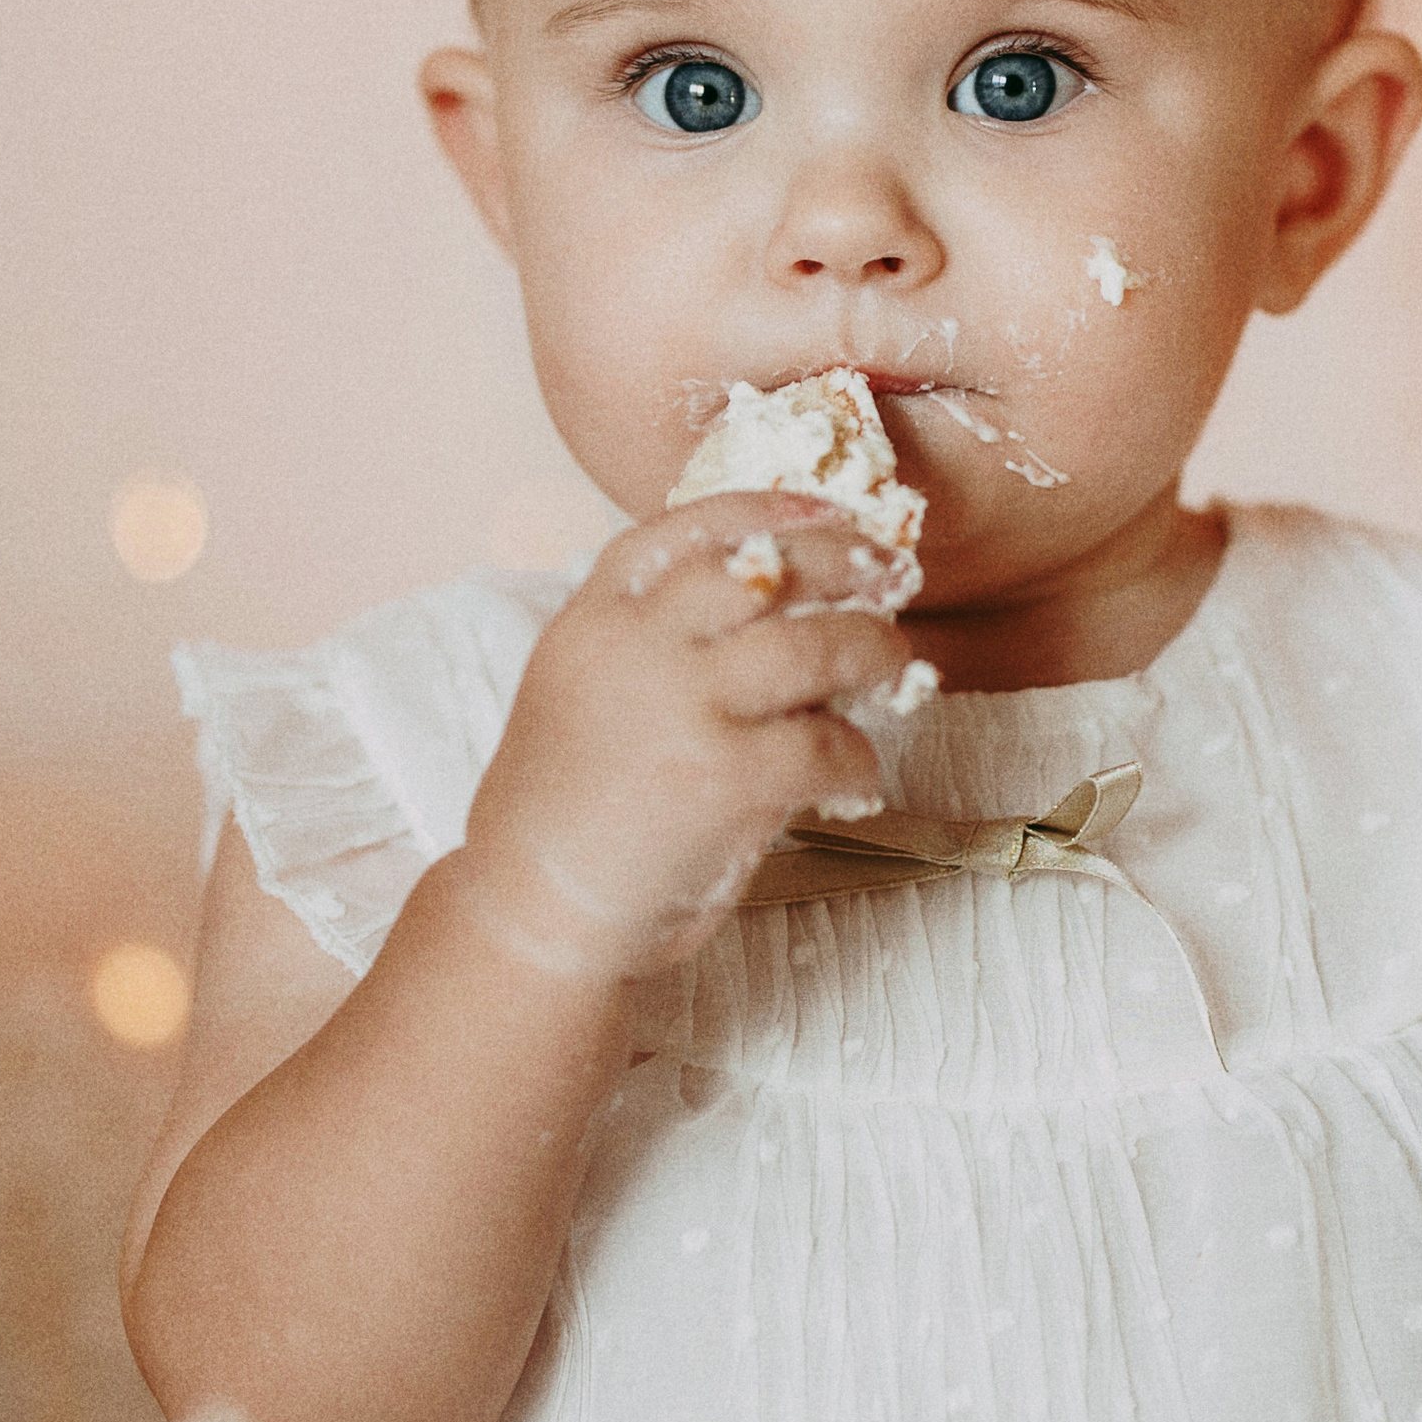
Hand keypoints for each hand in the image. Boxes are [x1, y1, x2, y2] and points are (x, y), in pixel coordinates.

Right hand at [455, 494, 907, 985]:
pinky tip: (857, 773)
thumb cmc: (565, 811)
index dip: (766, 510)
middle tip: (888, 573)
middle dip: (843, 561)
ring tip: (891, 666)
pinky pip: (825, 743)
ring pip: (814, 645)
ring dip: (871, 651)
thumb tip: (780, 613)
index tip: (824, 510)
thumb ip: (654, 645)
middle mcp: (635, 647)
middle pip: (764, 569)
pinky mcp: (725, 778)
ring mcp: (681, 708)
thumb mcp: (582, 692)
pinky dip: (857, 756)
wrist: (531, 911)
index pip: (685, 529)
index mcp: (593, 618)